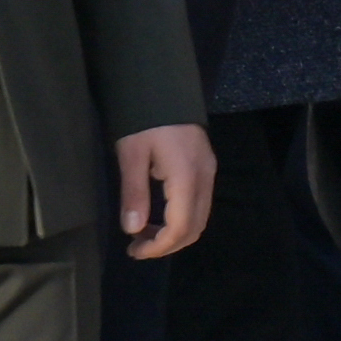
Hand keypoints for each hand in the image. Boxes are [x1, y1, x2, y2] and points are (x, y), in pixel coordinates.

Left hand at [116, 122, 214, 260]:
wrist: (165, 89)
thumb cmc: (144, 121)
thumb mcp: (131, 155)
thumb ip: (134, 193)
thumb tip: (133, 230)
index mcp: (186, 178)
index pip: (180, 227)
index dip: (159, 246)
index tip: (134, 251)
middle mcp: (204, 179)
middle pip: (195, 227)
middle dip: (168, 245)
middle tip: (137, 247)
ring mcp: (209, 173)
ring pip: (200, 218)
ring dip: (175, 233)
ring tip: (145, 234)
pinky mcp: (206, 168)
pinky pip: (199, 205)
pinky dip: (181, 219)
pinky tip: (159, 216)